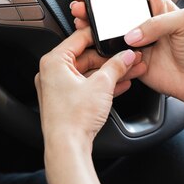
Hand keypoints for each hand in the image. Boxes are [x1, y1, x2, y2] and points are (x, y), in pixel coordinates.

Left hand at [34, 27, 144, 183]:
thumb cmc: (73, 118)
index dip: (101, 36)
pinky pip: (87, 86)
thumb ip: (116, 66)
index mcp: (54, 62)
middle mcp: (52, 73)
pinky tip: (122, 84)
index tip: (115, 36)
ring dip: (111, 72)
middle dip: (111, 58)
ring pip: (89, 73)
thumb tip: (125, 56)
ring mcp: (58, 88)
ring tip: (131, 69)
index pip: (79, 38)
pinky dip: (103, 85)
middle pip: (86, 57)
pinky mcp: (66, 101)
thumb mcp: (102, 85)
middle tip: (129, 56)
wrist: (67, 148)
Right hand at [68, 0, 183, 104]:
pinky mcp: (132, 59)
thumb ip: (157, 22)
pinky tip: (91, 40)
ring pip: (108, 28)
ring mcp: (137, 40)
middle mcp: (145, 22)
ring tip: (80, 14)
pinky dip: (99, 47)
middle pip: (115, 6)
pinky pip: (112, 52)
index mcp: (158, 5)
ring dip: (92, 21)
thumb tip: (133, 33)